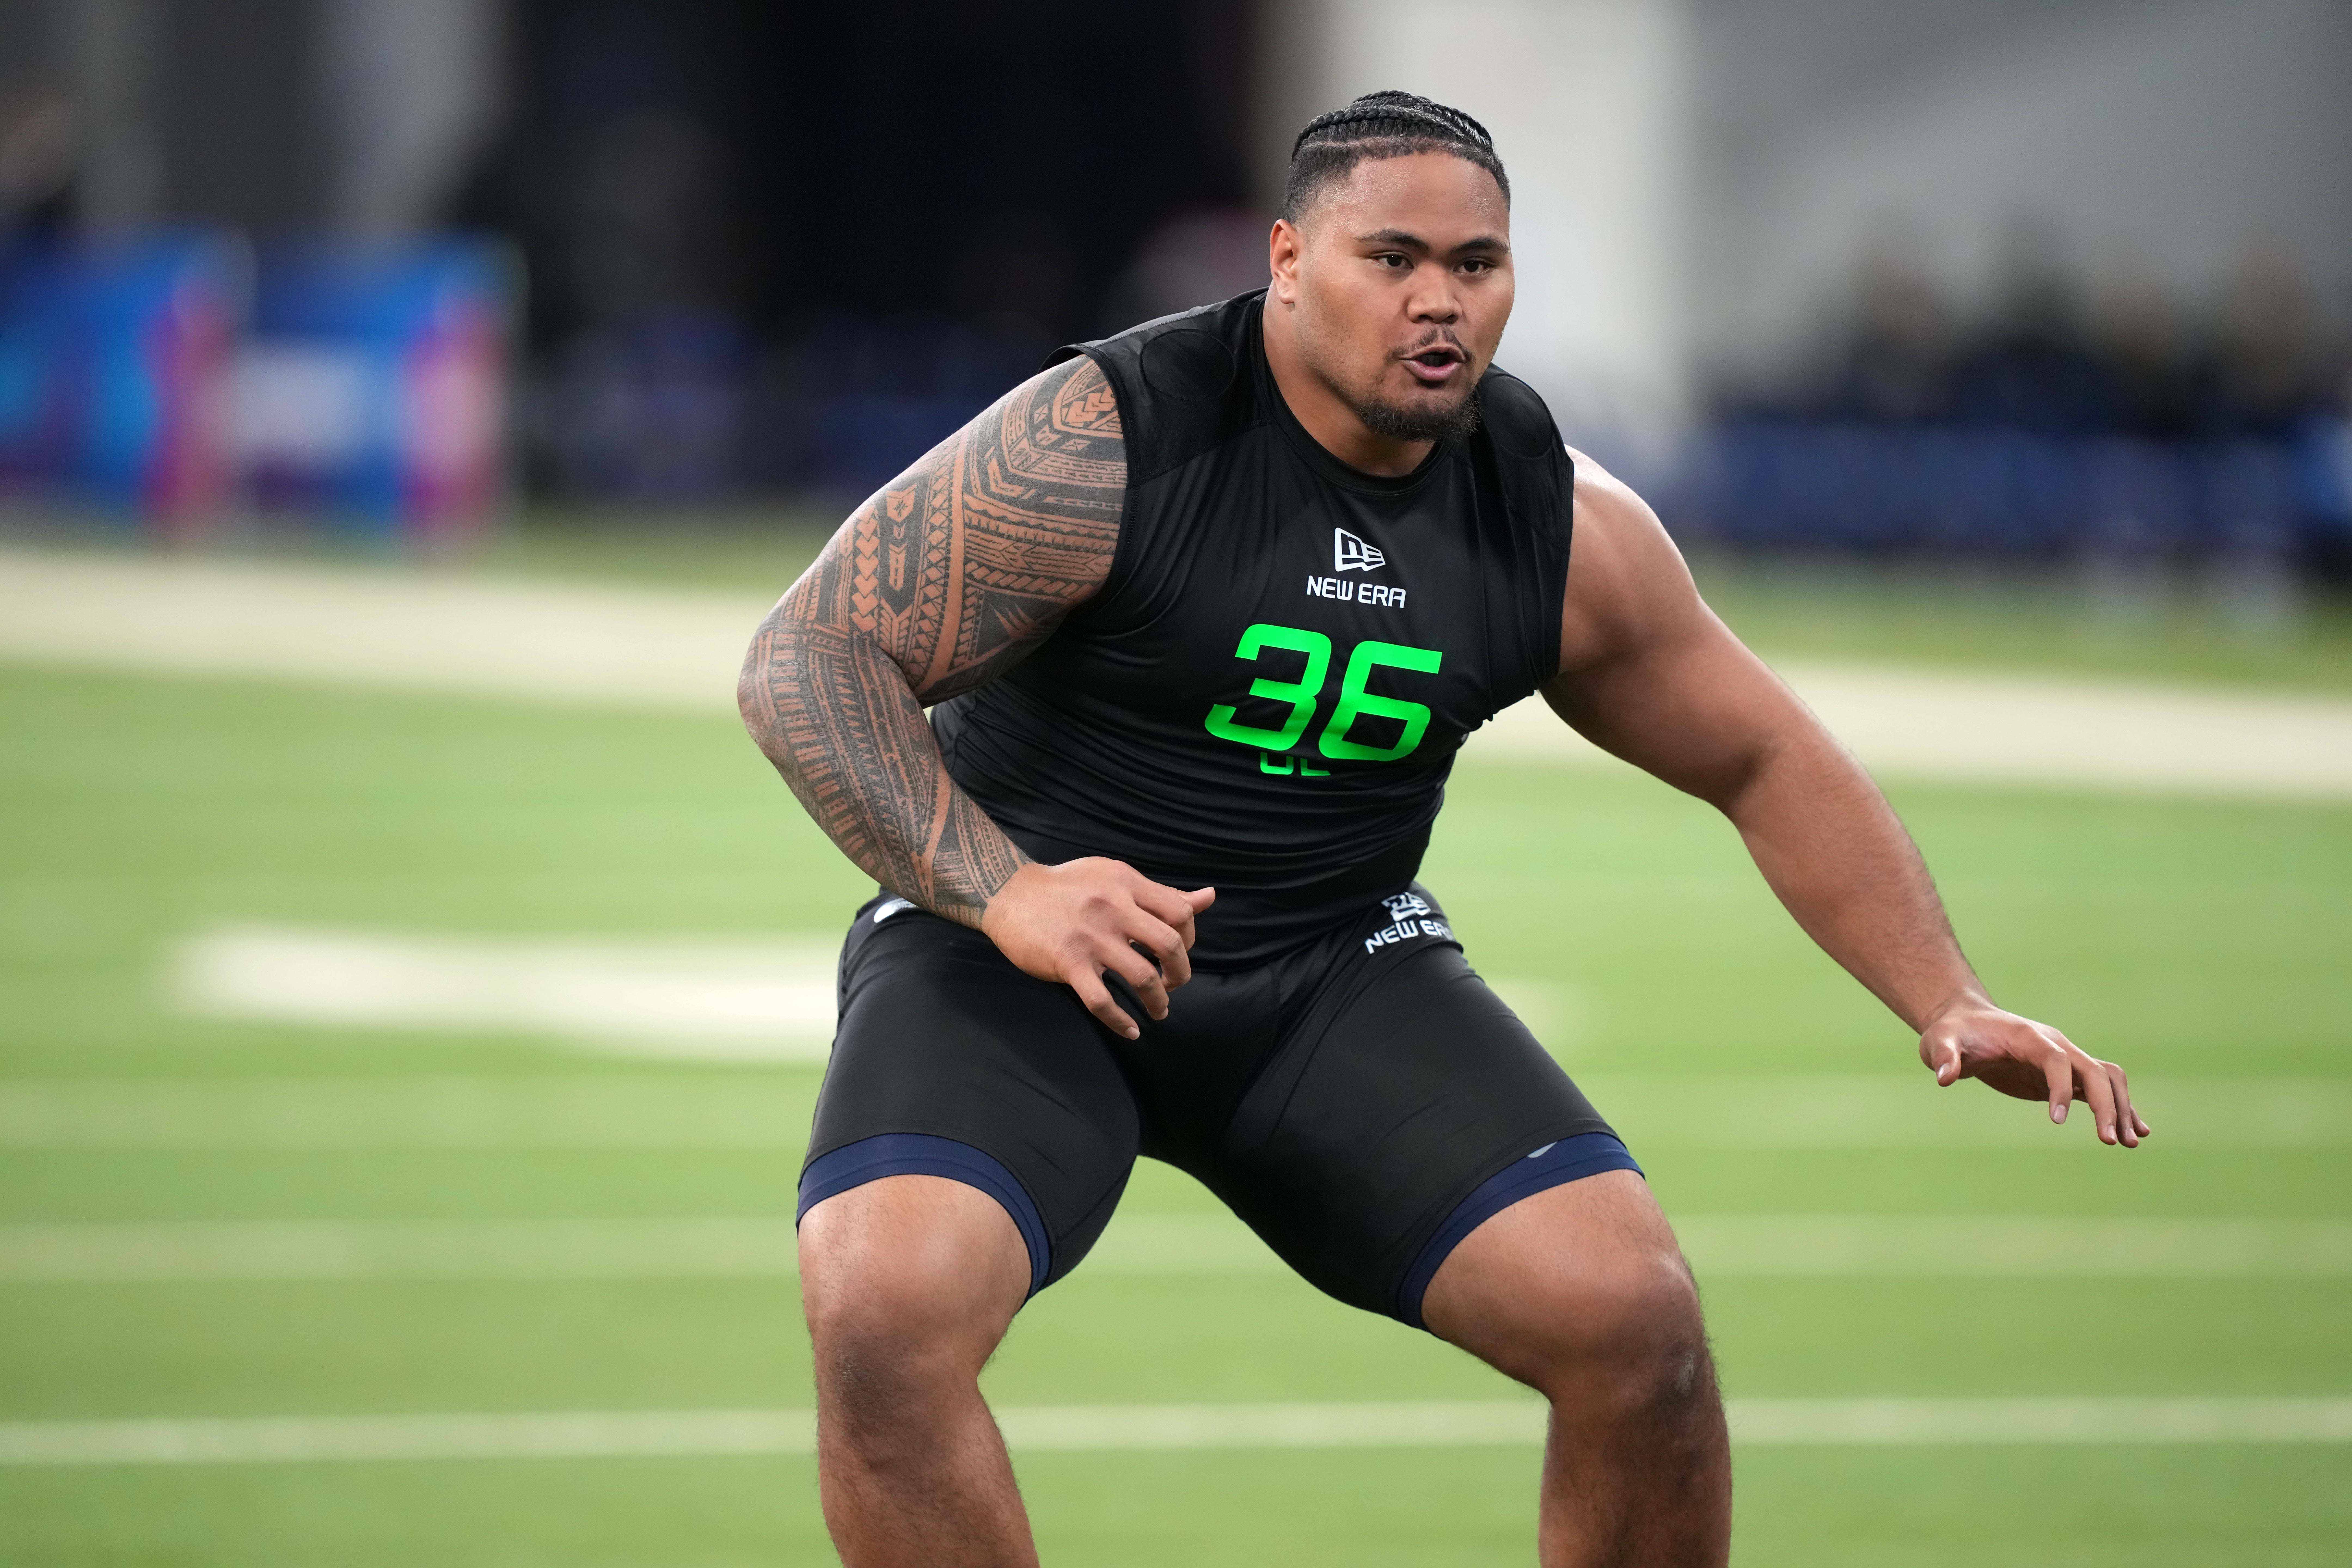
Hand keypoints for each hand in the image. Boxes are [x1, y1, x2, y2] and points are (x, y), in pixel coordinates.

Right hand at [980, 859, 1216, 1038]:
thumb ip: (1161, 893)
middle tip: (1174, 984)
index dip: (1190, 937)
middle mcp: (1113, 907)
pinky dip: (1121, 1022)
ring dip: (1159, 1001)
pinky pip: (1103, 1001)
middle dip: (1181, 973)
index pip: (1181, 912)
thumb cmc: (1067, 887)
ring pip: (1142, 977)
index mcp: (1127, 883)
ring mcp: (1090, 937)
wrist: (1008, 892)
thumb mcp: (1115, 878)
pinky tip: (1131, 1030)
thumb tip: (1210, 897)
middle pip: (1170, 945)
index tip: (1178, 951)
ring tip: (1160, 1010)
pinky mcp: (1067, 963)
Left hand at [1919, 997, 2147, 1147]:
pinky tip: (2135, 1132)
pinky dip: (2120, 1108)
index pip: (2057, 1059)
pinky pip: (2101, 1089)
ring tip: (2130, 1142)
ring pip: (2107, 1078)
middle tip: (2110, 1141)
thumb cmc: (1952, 1032)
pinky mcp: (2065, 1077)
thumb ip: (1943, 1056)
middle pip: (2094, 1070)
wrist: (1965, 1023)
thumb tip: (1944, 1077)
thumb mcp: (1939, 1040)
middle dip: (2105, 1104)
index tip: (2056, 1120)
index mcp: (2029, 1037)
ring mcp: (2065, 1060)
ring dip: (2122, 1107)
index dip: (2060, 1087)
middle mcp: (2056, 1046)